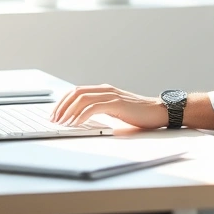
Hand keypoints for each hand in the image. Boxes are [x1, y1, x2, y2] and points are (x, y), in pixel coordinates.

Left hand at [50, 84, 166, 128]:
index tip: (55, 114)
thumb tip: (82, 119)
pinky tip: (77, 123)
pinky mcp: (117, 103)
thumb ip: (101, 110)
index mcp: (103, 90)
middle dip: (61, 106)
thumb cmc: (139, 114)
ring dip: (69, 111)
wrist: (159, 111)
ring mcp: (111, 95)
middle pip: (76, 93)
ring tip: (62, 123)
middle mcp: (105, 89)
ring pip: (82, 98)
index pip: (76, 91)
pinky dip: (82, 115)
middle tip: (54, 119)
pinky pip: (94, 107)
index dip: (63, 102)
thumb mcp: (115, 110)